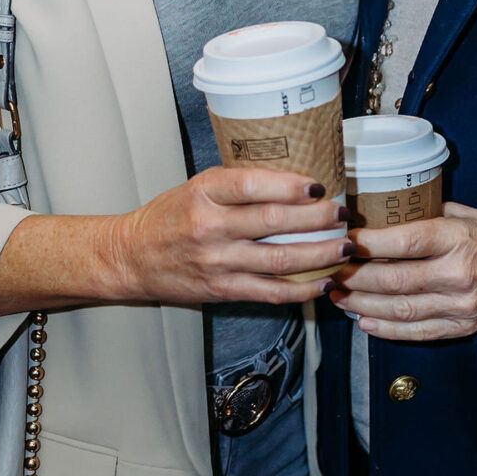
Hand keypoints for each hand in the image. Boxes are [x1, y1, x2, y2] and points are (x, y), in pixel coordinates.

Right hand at [109, 167, 349, 305]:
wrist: (132, 257)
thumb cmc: (169, 217)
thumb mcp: (197, 187)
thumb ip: (238, 185)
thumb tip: (295, 183)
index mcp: (204, 193)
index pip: (253, 185)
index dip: (291, 186)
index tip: (319, 185)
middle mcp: (210, 227)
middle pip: (273, 222)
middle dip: (317, 218)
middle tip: (342, 214)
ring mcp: (217, 262)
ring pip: (279, 259)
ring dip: (319, 255)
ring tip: (344, 247)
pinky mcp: (222, 290)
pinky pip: (270, 292)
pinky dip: (301, 290)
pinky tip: (323, 282)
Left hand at [332, 203, 476, 343]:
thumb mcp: (469, 215)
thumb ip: (430, 215)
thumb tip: (387, 212)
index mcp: (458, 239)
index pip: (404, 242)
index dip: (368, 244)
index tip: (343, 240)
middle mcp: (457, 274)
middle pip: (393, 279)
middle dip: (354, 277)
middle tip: (332, 271)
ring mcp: (459, 305)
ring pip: (399, 309)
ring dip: (362, 304)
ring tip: (339, 296)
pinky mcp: (461, 328)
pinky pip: (417, 332)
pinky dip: (386, 329)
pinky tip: (364, 321)